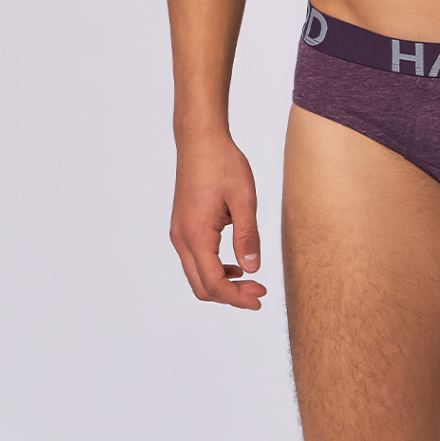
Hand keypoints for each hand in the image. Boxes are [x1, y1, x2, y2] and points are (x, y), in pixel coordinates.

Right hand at [169, 135, 266, 309]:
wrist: (200, 141)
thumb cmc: (223, 164)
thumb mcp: (244, 199)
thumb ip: (247, 236)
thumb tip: (253, 269)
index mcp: (196, 234)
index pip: (213, 282)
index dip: (236, 297)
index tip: (259, 300)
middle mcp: (181, 238)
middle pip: (202, 285)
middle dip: (231, 296)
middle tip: (260, 293)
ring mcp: (179, 233)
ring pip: (197, 275)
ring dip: (223, 284)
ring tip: (252, 282)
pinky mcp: (183, 227)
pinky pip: (196, 260)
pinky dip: (215, 270)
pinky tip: (237, 265)